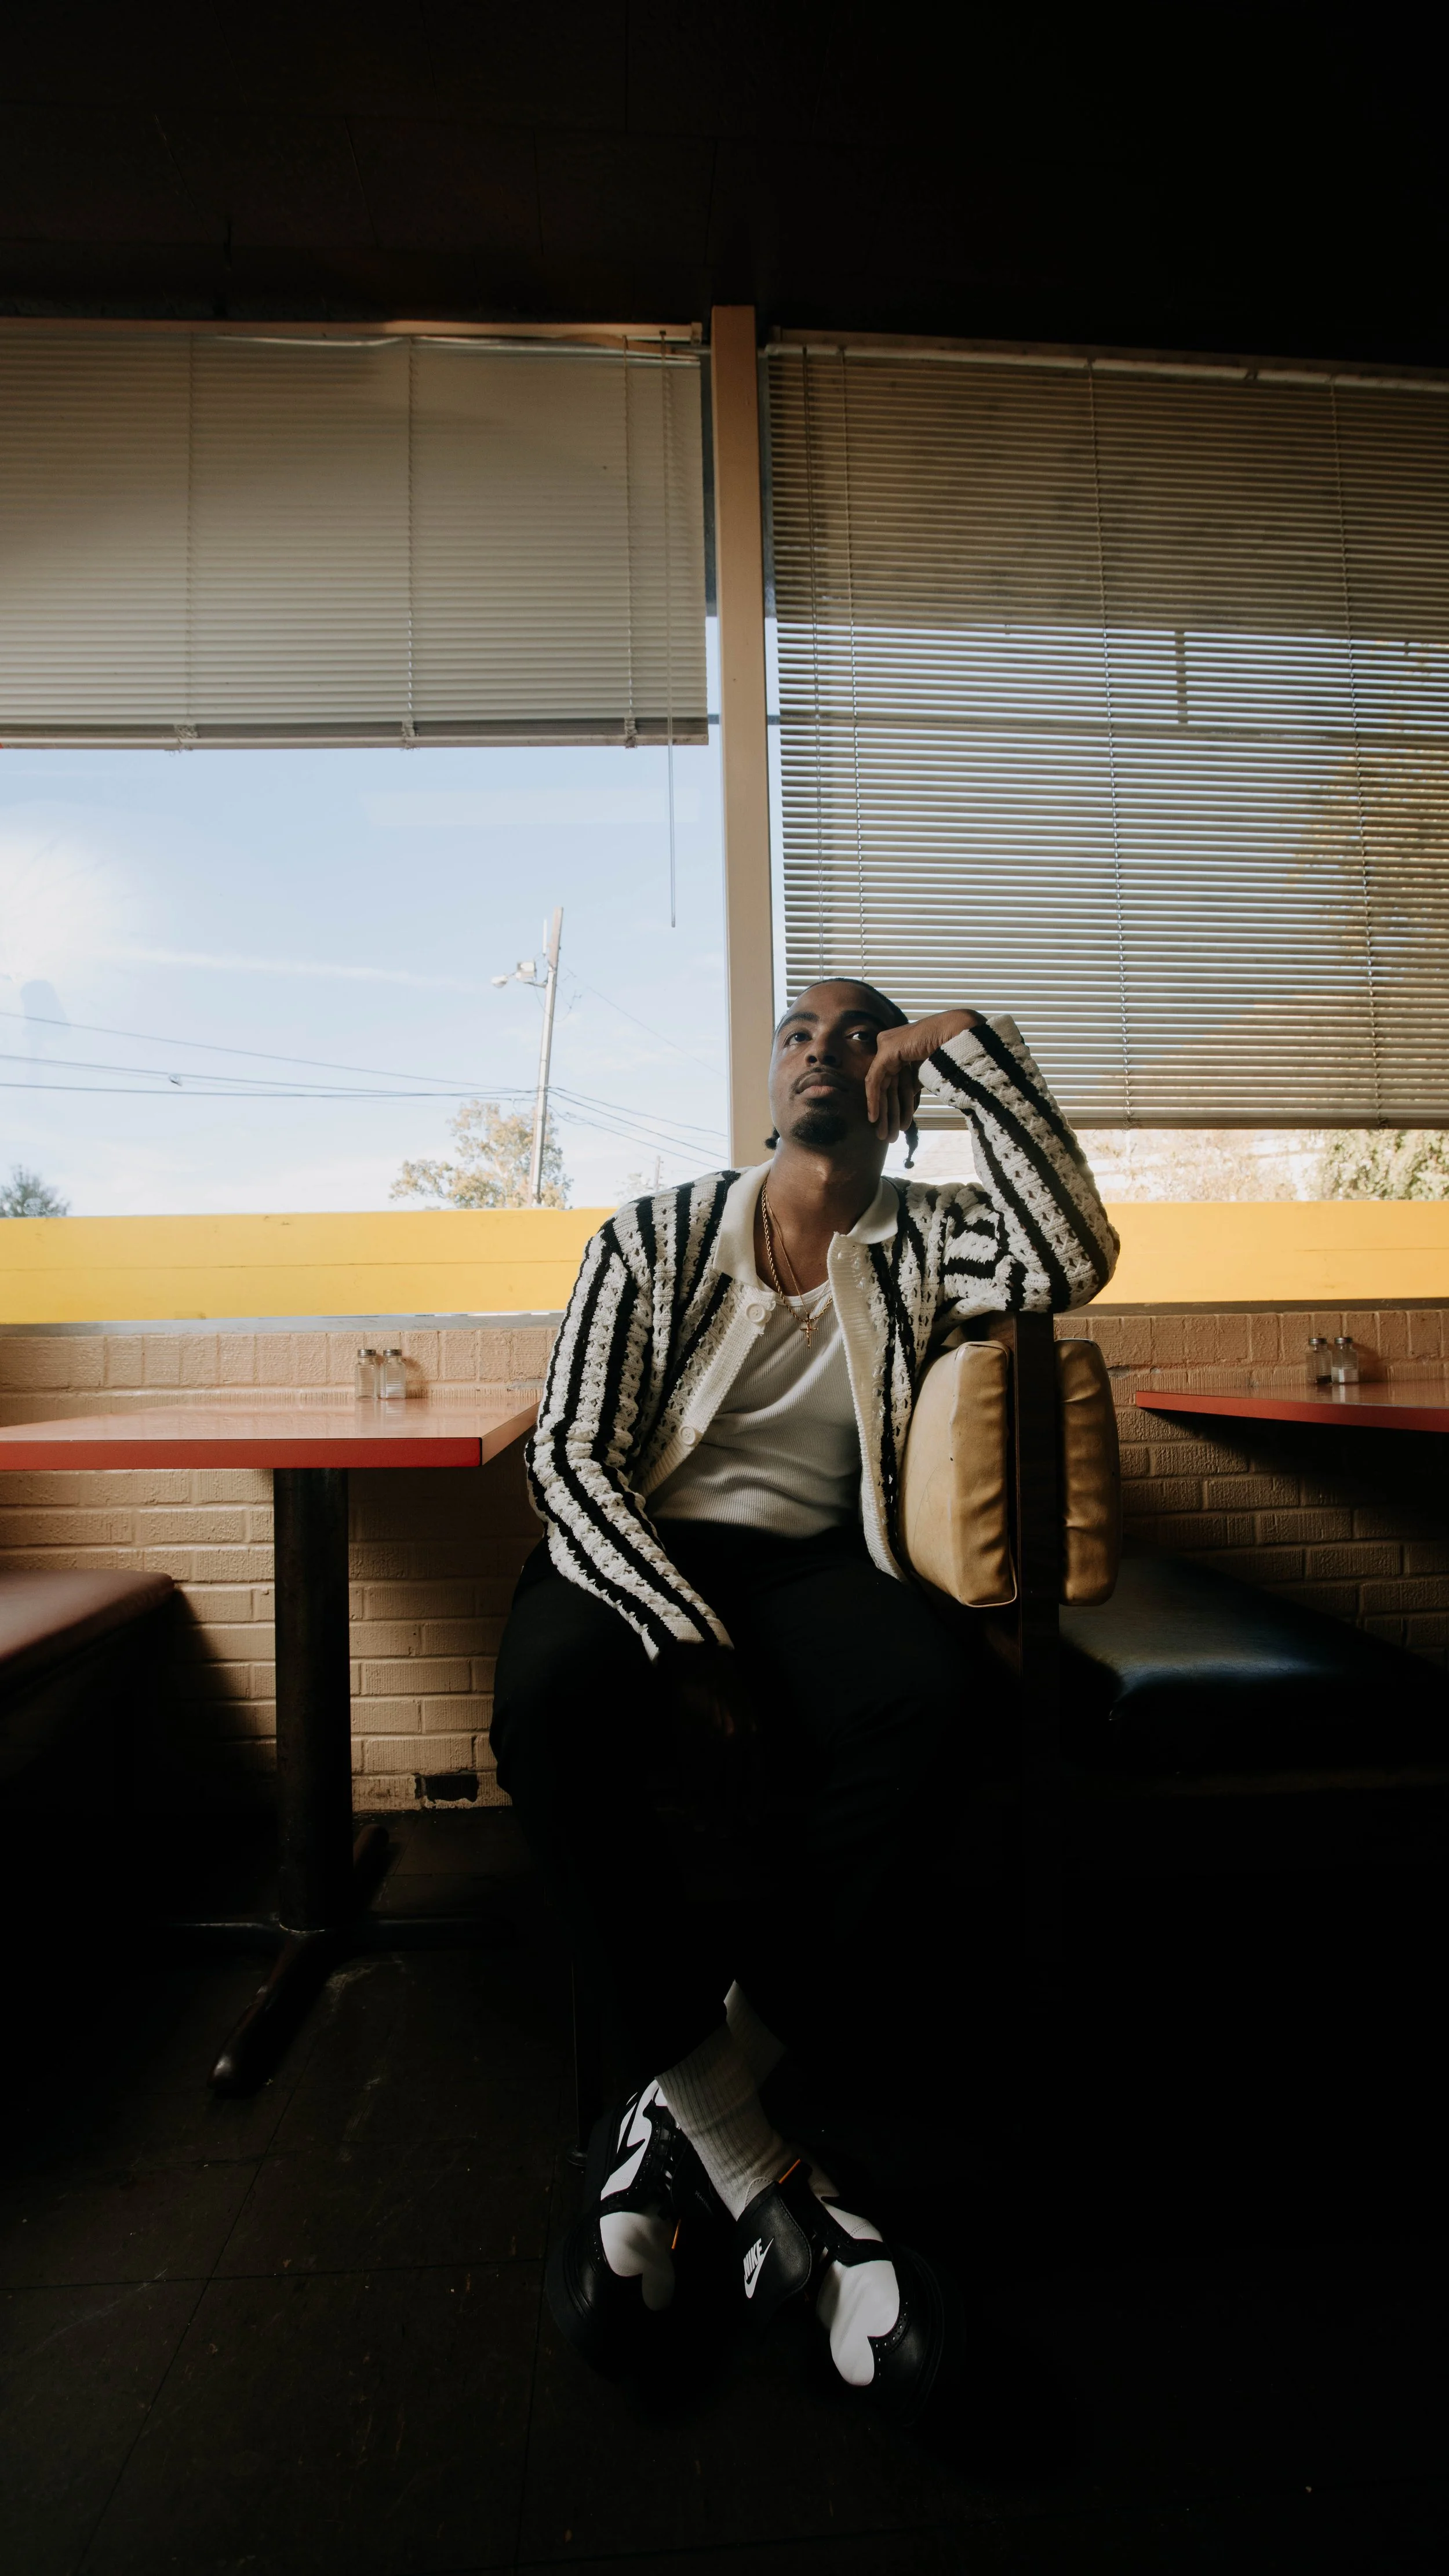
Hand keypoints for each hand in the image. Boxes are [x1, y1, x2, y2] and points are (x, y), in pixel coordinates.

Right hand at [665, 1648, 760, 1835]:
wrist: (698, 1663)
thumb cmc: (726, 1686)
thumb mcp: (748, 1711)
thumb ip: (749, 1739)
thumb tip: (748, 1770)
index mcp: (753, 1733)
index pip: (757, 1778)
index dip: (754, 1802)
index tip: (752, 1820)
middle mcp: (734, 1742)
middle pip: (733, 1788)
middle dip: (729, 1814)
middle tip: (725, 1833)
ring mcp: (709, 1743)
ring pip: (711, 1787)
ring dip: (708, 1812)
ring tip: (705, 1828)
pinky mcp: (687, 1741)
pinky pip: (690, 1776)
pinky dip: (689, 1796)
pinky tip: (689, 1809)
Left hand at [864, 1009, 980, 1140]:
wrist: (958, 1036)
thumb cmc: (949, 1052)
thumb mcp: (926, 1073)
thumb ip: (914, 1085)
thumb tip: (908, 1101)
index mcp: (903, 1051)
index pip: (896, 1083)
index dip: (898, 1107)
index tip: (900, 1127)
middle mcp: (892, 1047)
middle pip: (888, 1087)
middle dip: (889, 1114)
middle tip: (888, 1136)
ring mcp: (887, 1047)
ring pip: (880, 1087)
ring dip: (884, 1113)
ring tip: (885, 1136)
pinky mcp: (886, 1051)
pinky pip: (875, 1080)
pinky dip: (874, 1100)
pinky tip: (875, 1118)